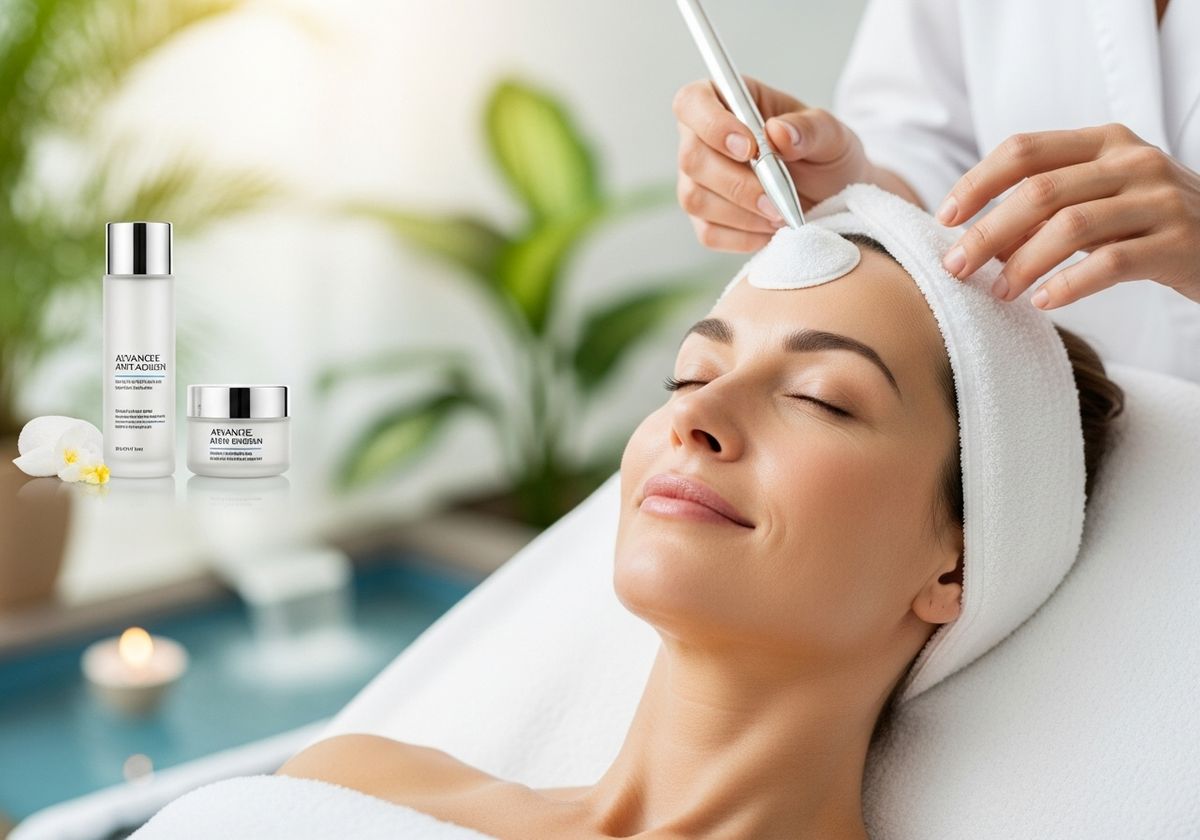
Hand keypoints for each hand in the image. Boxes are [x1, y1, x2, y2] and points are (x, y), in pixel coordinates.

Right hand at [672, 75, 875, 251]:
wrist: (831, 197)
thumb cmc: (825, 155)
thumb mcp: (832, 134)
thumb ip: (810, 128)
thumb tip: (778, 132)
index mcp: (727, 102)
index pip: (692, 102)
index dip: (712, 124)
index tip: (749, 148)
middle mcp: (701, 139)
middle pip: (691, 158)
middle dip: (735, 183)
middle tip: (775, 199)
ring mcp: (698, 182)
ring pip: (695, 198)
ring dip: (741, 212)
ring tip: (780, 214)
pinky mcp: (704, 219)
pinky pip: (709, 232)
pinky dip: (743, 236)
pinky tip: (770, 230)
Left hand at [936, 123, 1199, 308]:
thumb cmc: (1148, 223)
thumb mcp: (1101, 197)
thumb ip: (1047, 206)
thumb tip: (975, 238)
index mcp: (1104, 141)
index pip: (1024, 150)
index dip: (977, 183)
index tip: (945, 219)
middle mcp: (1132, 161)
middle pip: (1039, 192)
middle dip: (987, 232)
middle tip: (956, 267)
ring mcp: (1159, 200)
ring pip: (1071, 226)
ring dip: (1022, 263)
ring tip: (999, 292)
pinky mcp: (1179, 242)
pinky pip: (1111, 263)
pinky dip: (1069, 284)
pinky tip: (1043, 302)